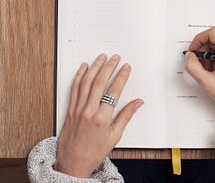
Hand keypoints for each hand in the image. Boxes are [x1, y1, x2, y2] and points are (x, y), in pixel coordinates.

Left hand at [53, 53, 143, 177]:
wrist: (73, 163)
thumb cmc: (94, 151)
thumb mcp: (115, 136)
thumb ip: (126, 116)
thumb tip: (138, 102)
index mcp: (102, 118)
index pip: (114, 91)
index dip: (121, 76)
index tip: (126, 67)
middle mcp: (89, 111)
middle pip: (99, 82)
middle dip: (109, 67)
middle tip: (115, 57)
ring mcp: (77, 109)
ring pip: (86, 82)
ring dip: (94, 67)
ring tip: (101, 57)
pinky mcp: (70, 109)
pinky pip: (74, 88)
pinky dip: (79, 76)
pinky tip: (84, 67)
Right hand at [185, 27, 214, 117]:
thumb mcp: (207, 82)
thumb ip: (193, 66)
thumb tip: (189, 56)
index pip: (213, 33)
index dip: (199, 39)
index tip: (194, 49)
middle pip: (213, 39)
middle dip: (203, 51)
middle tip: (199, 63)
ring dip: (207, 56)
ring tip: (208, 71)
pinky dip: (212, 60)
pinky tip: (213, 71)